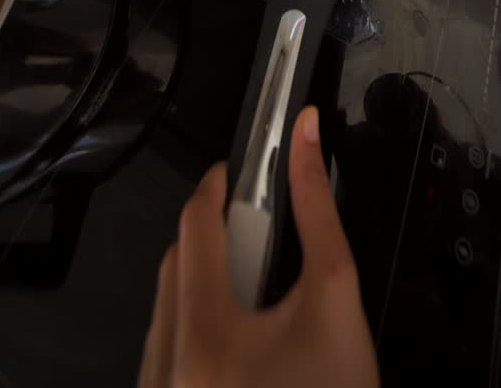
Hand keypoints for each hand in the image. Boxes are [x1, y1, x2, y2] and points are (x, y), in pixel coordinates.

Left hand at [139, 107, 378, 387]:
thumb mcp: (335, 297)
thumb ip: (317, 210)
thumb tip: (304, 136)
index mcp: (205, 336)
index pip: (194, 228)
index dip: (216, 187)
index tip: (237, 171)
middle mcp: (169, 371)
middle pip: (175, 266)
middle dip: (212, 235)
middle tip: (255, 227)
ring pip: (166, 311)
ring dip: (201, 282)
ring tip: (254, 287)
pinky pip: (166, 351)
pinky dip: (194, 325)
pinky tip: (239, 336)